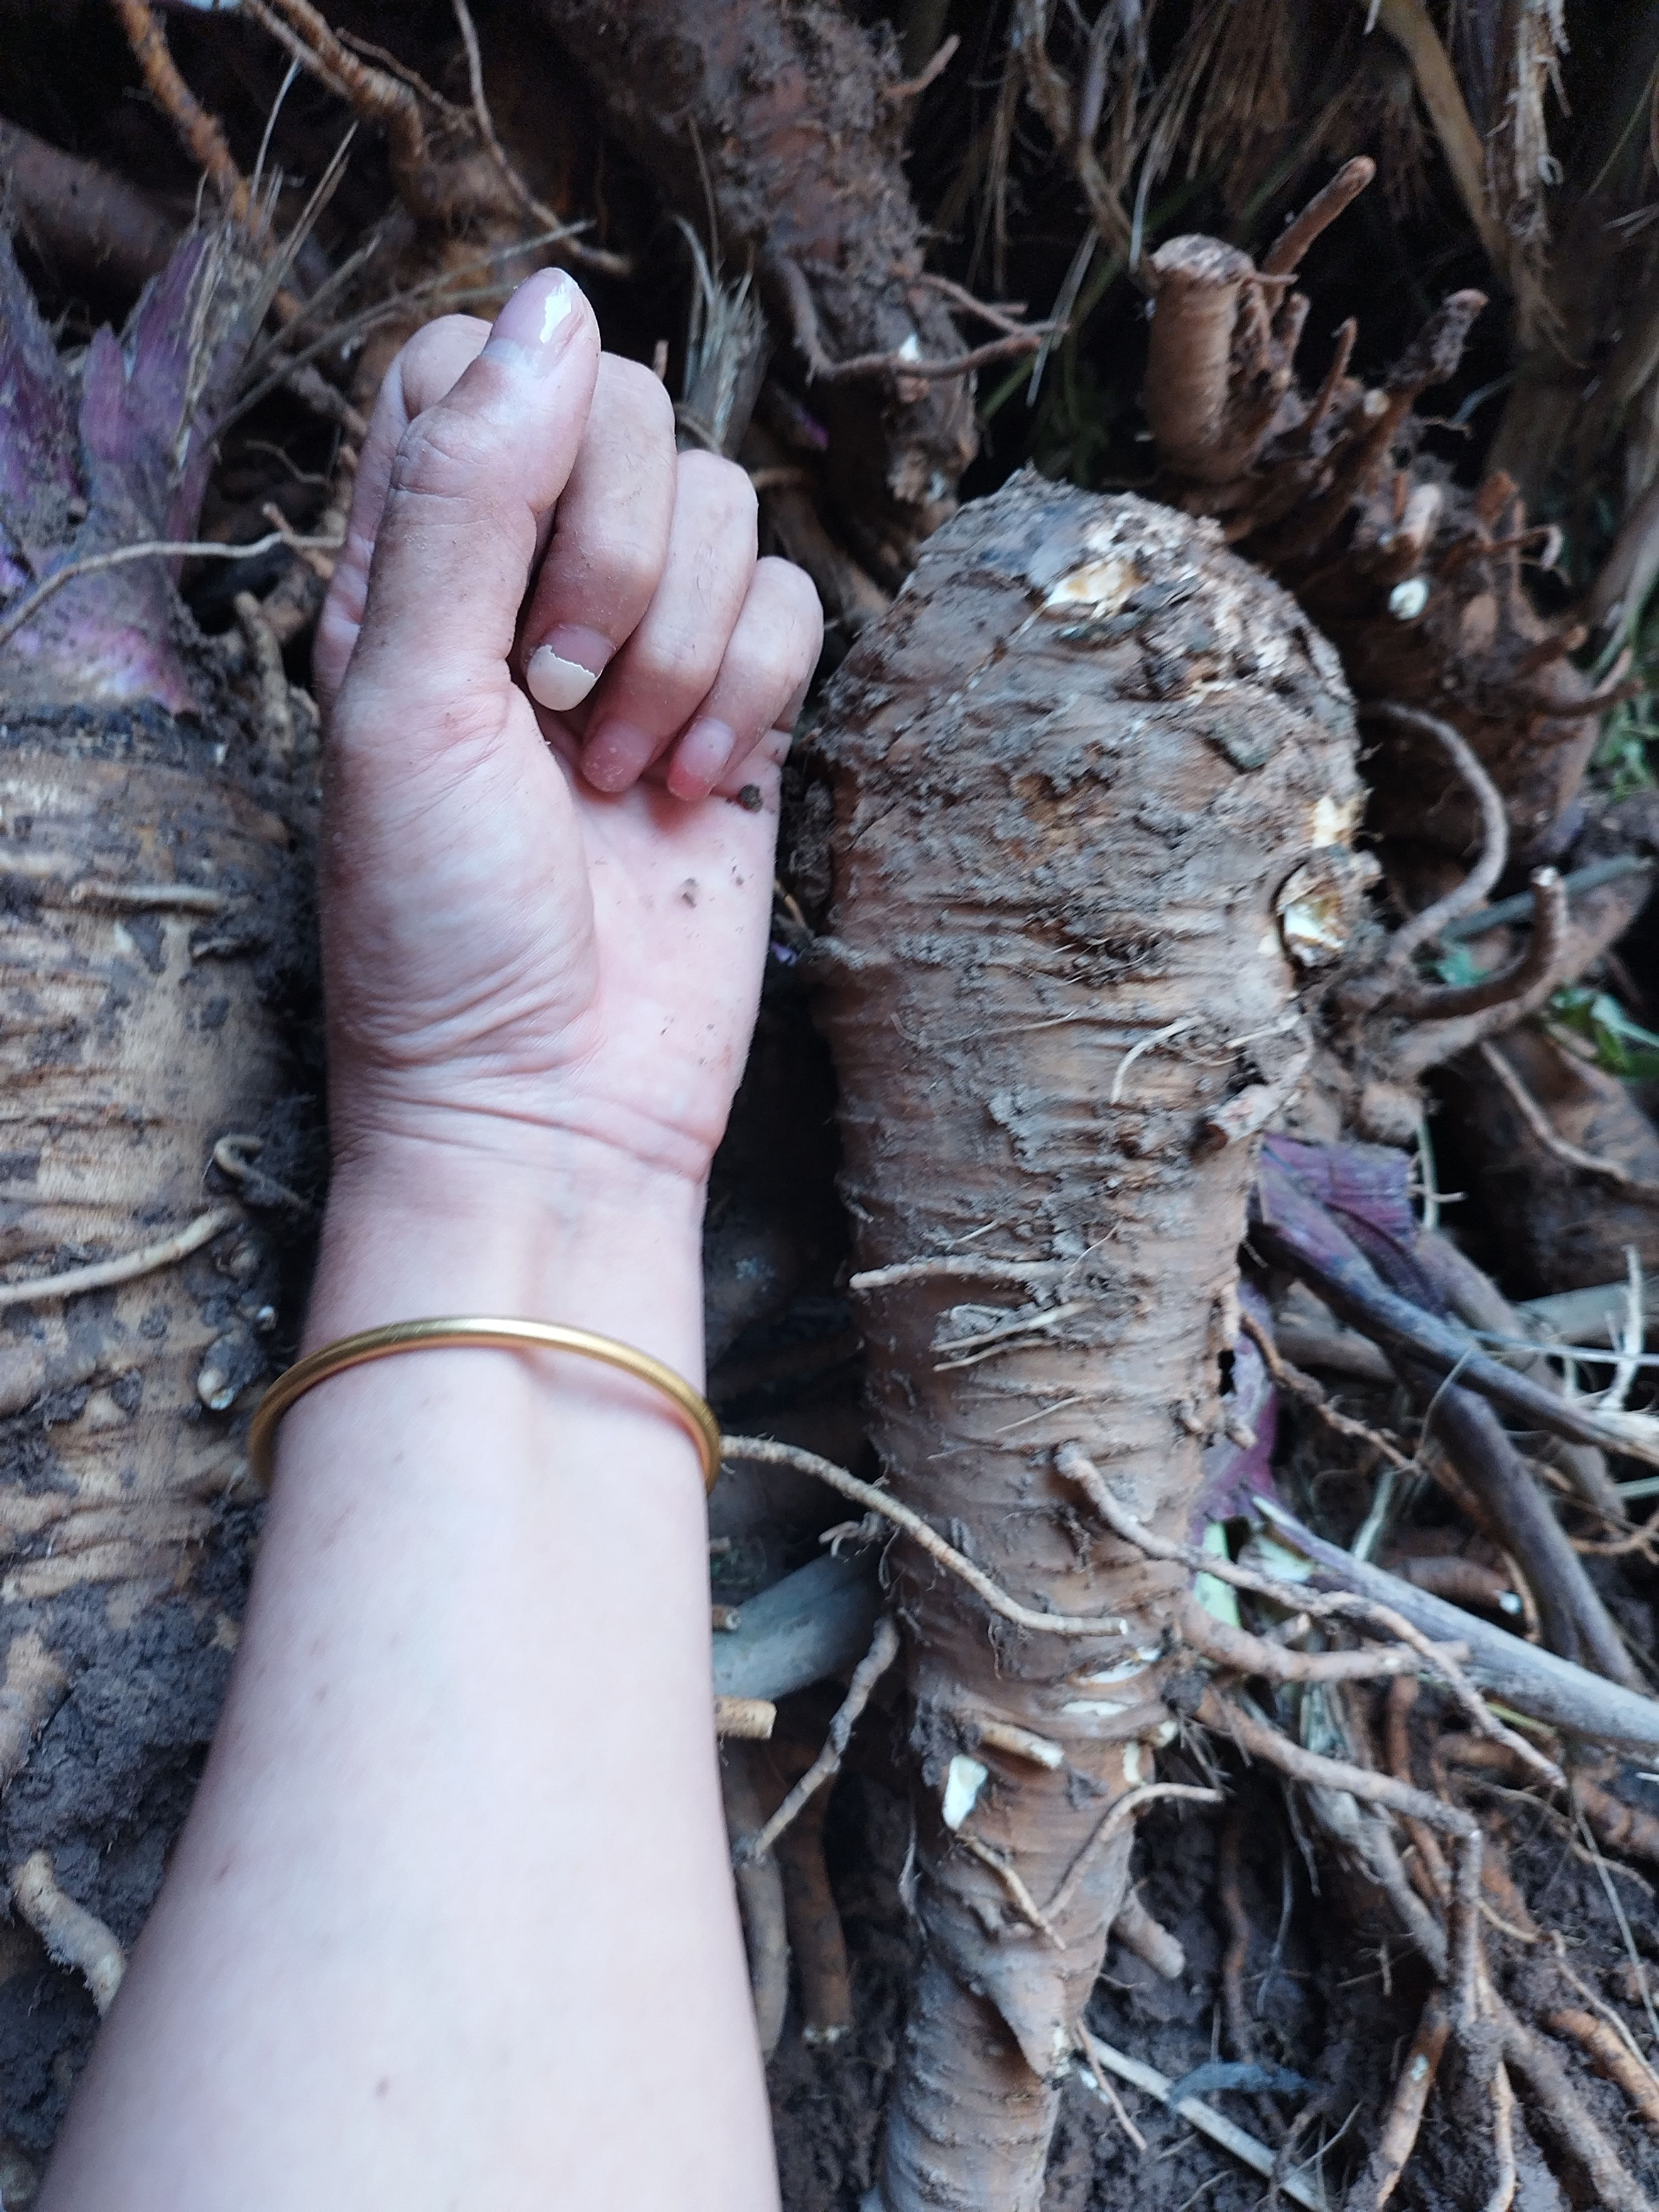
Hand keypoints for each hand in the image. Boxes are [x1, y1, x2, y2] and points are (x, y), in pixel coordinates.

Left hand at [313, 270, 821, 1198]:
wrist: (549, 1106)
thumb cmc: (440, 930)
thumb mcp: (406, 698)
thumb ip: (472, 494)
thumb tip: (554, 304)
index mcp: (411, 565)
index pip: (474, 364)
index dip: (516, 424)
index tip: (511, 559)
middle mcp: (533, 585)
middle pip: (633, 416)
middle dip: (617, 562)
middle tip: (557, 698)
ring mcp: (648, 650)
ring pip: (731, 510)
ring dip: (684, 648)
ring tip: (615, 770)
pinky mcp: (744, 718)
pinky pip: (799, 610)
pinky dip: (756, 695)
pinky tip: (690, 792)